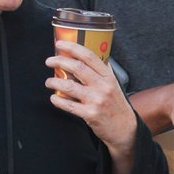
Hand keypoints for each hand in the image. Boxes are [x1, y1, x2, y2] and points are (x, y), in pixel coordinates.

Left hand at [46, 40, 137, 173]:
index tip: (60, 44)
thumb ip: (103, 71)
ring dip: (54, 82)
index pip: (89, 56)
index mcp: (108, 76)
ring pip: (69, 86)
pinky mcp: (90, 114)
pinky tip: (53, 98)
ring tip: (49, 82)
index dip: (72, 47)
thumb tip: (91, 57)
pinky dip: (58, 100)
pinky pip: (68, 105)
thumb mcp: (114, 85)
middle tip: (49, 61)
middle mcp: (103, 86)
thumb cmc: (117, 106)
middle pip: (77, 68)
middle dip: (59, 61)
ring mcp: (96, 100)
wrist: (125, 129)